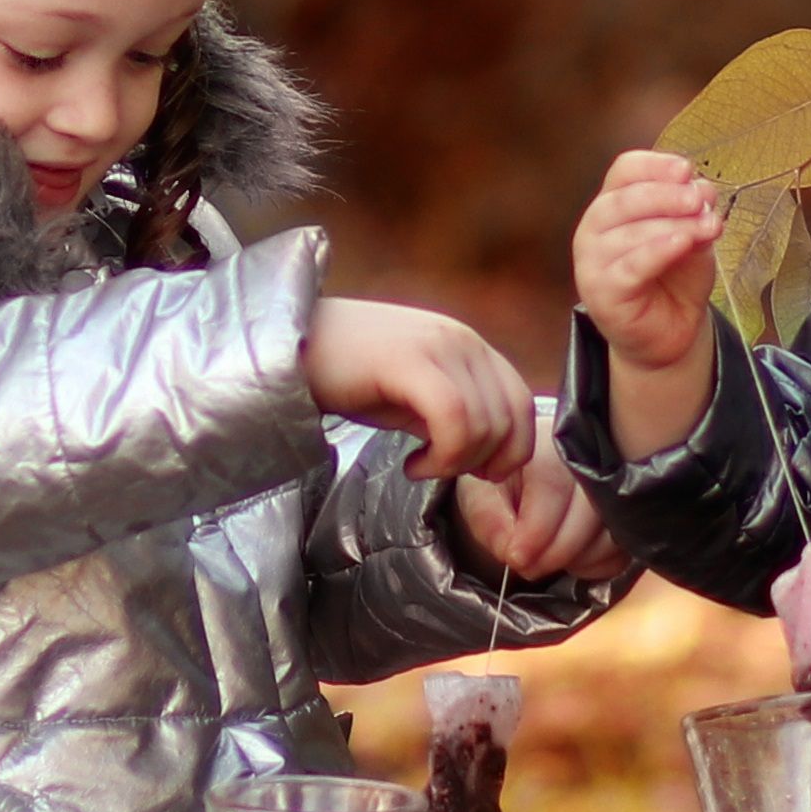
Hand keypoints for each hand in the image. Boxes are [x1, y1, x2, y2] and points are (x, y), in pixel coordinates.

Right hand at [306, 297, 535, 479]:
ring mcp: (439, 346)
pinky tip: (411, 465)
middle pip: (511, 419)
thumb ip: (455, 411)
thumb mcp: (413, 393)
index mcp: (468, 347)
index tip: (473, 472)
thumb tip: (488, 452)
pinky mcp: (410, 361)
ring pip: (485, 424)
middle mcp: (462, 340)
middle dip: (485, 462)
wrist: (287, 348)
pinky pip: (454, 420)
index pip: (522, 404)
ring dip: (456, 463)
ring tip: (419, 466)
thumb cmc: (346, 376)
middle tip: (443, 471)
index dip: (510, 450)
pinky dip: (441, 456)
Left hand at [449, 439, 622, 584]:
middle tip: (529, 566)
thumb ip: (491, 522)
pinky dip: (594, 566)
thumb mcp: (480, 500)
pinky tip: (569, 562)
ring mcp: (613, 490)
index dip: (537, 528)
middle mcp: (589, 460)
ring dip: (577, 560)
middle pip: (591, 508)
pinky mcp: (623, 520)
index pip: (554, 483)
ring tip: (546, 562)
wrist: (520, 492)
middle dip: (558, 549)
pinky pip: (620, 551)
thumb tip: (516, 552)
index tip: (518, 557)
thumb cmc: (498, 490)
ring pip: (611, 532)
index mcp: (548, 446)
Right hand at [571, 149, 727, 371]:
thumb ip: (694, 213)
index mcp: (613, 205)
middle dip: (666, 194)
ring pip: (629, 232)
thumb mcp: (692, 235)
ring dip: (673, 224)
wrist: (670, 331)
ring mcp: (592, 262)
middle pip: (623, 198)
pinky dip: (658, 251)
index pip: (624, 170)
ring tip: (707, 227)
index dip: (655, 165)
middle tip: (699, 199)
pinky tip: (682, 243)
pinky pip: (630, 267)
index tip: (687, 170)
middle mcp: (594, 229)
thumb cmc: (675, 277)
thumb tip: (703, 190)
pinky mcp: (602, 293)